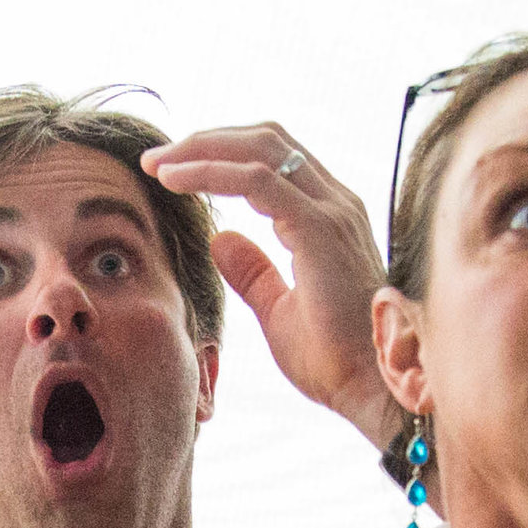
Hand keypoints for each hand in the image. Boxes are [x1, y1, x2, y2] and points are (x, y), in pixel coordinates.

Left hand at [141, 123, 395, 449]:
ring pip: (261, 149)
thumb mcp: (278, 310)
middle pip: (266, 140)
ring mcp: (331, 212)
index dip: (222, 154)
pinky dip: (210, 172)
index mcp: (327, 217)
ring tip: (157, 163)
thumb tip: (221, 238)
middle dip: (207, 139)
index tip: (172, 169)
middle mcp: (334, 203)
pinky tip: (173, 180)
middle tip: (156, 156)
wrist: (371, 388)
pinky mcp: (319, 229)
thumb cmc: (335, 360)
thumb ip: (252, 272)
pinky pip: (256, 181)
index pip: (274, 160)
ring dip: (202, 148)